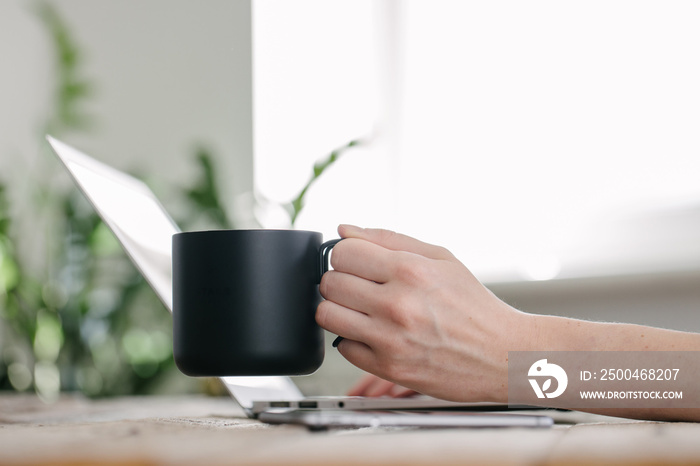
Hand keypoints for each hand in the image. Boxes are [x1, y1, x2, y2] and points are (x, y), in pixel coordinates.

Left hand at [317, 225, 531, 402]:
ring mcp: (391, 339)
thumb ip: (389, 239)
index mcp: (410, 271)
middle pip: (330, 283)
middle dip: (341, 280)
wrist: (502, 354)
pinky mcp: (389, 368)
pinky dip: (354, 339)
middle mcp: (397, 305)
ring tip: (362, 309)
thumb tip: (345, 229)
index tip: (357, 262)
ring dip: (339, 309)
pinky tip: (375, 333)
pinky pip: (343, 347)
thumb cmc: (473, 304)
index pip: (343, 252)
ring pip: (327, 315)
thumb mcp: (441, 258)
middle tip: (361, 287)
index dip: (346, 255)